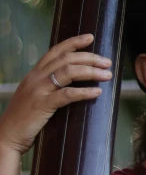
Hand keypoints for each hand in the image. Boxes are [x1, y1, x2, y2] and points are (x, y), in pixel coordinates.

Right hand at [0, 34, 111, 155]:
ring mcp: (38, 91)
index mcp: (34, 75)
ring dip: (91, 71)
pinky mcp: (42, 105)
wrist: (6, 137)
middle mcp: (35, 78)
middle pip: (66, 59)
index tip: (90, 37)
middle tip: (107, 62)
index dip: (73, 42)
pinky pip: (67, 94)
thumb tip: (69, 84)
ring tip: (107, 75)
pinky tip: (97, 92)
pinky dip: (84, 92)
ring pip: (68, 72)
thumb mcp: (33, 97)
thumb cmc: (22, 120)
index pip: (55, 51)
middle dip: (89, 57)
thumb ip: (46, 87)